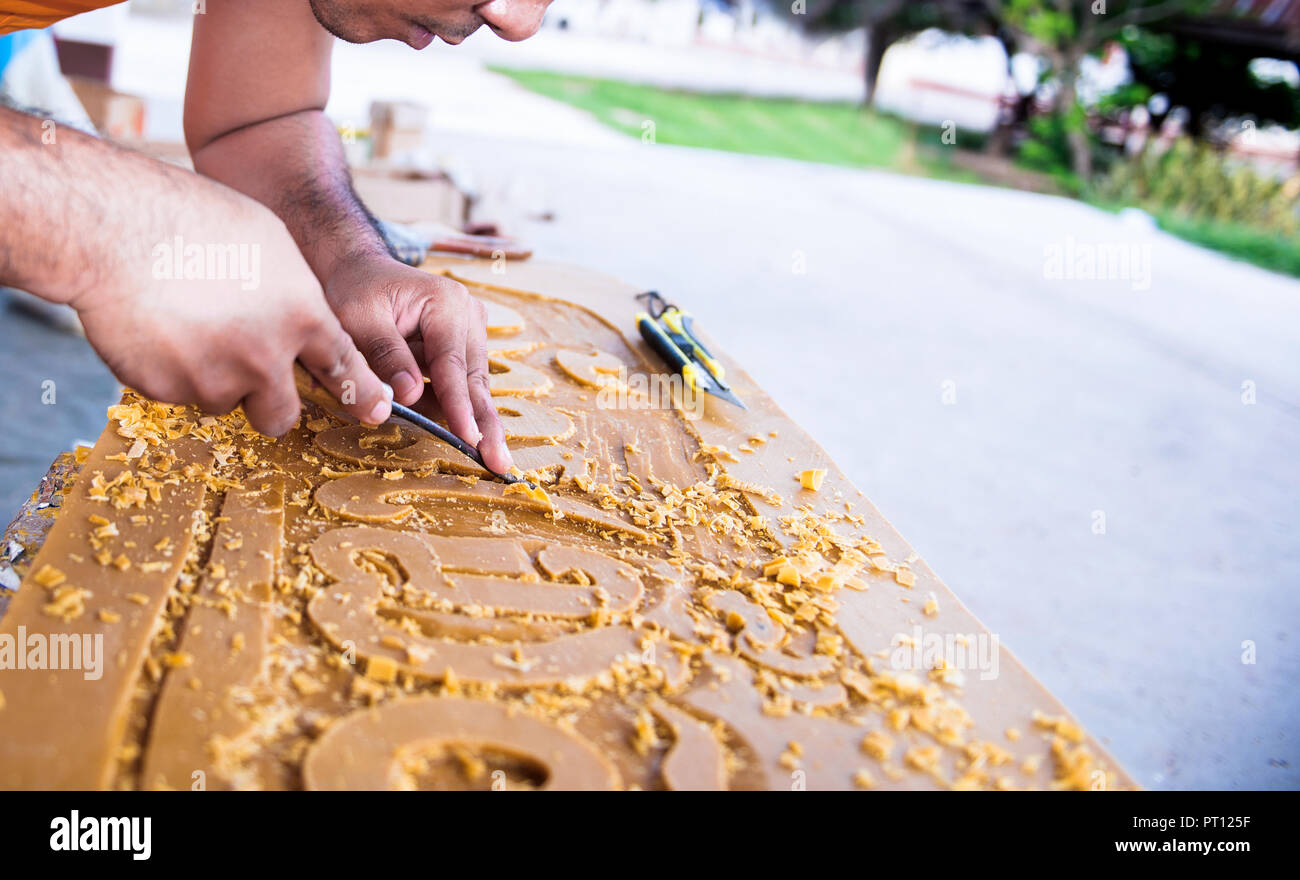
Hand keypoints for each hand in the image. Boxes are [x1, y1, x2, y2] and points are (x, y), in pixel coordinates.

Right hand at [72, 200, 392, 435]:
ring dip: (211, 377)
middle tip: (246, 372)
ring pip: (222, 399)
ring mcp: (213, 379)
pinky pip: (175, 391)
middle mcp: (264, 358)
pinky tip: (157, 324)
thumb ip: (297, 297)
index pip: (343, 371)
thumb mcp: (271, 244)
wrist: (115, 225)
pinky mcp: (165, 389)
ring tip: (188, 321)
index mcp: (301, 318)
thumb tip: (307, 332)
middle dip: (267, 402)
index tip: (375, 410)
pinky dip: (169, 369)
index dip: (360, 394)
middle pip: (280, 414)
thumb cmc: (195, 218)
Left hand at [322, 255, 512, 473]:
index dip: (460, 407)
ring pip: (475, 385)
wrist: (358, 271)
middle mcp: (468, 314)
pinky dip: (465, 409)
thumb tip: (410, 395)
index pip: (453, 366)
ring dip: (479, 421)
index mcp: (446, 303)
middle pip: (475, 379)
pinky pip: (464, 383)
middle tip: (499, 462)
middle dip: (485, 423)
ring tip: (494, 457)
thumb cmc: (355, 291)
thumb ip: (385, 355)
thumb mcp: (357, 318)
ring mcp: (470, 329)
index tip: (469, 439)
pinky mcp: (464, 344)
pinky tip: (476, 437)